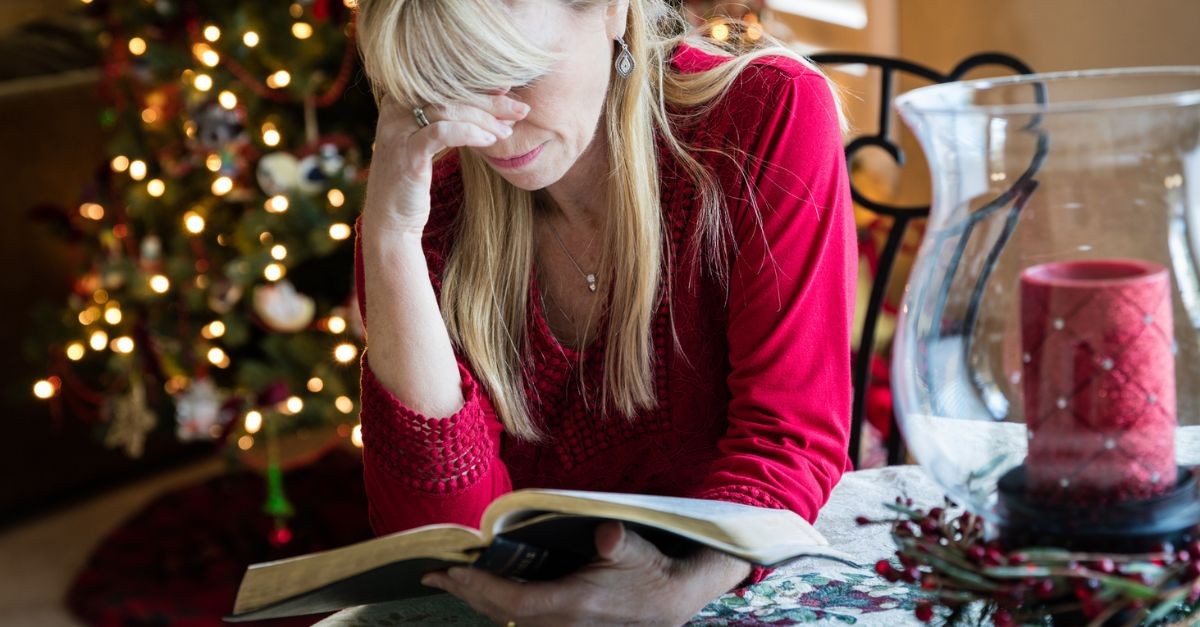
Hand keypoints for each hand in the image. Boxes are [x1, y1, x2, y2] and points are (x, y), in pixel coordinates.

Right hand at [362, 90, 530, 233]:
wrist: (390, 221)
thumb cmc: (415, 180)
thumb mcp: (430, 143)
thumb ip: (451, 119)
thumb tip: (494, 97)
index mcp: (399, 101)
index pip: (444, 83)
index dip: (478, 84)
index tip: (508, 89)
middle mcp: (395, 110)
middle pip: (449, 93)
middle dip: (489, 100)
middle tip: (520, 109)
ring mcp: (398, 130)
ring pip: (448, 110)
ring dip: (485, 119)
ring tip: (508, 130)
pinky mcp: (407, 153)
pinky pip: (442, 133)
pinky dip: (469, 133)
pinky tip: (489, 141)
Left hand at [420, 522, 751, 625]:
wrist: (673, 598)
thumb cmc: (650, 569)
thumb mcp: (635, 549)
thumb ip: (618, 541)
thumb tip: (609, 533)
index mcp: (573, 604)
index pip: (513, 603)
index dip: (480, 589)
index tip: (453, 573)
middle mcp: (563, 624)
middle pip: (502, 615)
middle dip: (468, 594)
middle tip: (436, 575)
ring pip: (510, 621)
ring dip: (481, 602)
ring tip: (457, 583)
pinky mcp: (569, 626)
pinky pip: (524, 621)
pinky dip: (500, 607)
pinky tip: (491, 595)